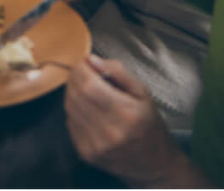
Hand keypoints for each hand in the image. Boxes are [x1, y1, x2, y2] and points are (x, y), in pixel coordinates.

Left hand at [65, 55, 192, 185]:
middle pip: (76, 94)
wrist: (154, 164)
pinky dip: (75, 110)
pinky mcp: (85, 153)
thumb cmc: (149, 124)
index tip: (87, 62)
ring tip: (88, 91)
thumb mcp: (143, 93)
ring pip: (69, 106)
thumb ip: (118, 72)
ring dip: (73, 93)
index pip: (88, 84)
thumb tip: (92, 59)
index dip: (82, 68)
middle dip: (76, 78)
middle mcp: (109, 131)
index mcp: (126, 113)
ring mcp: (95, 144)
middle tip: (86, 74)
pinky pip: (70, 122)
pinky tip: (88, 110)